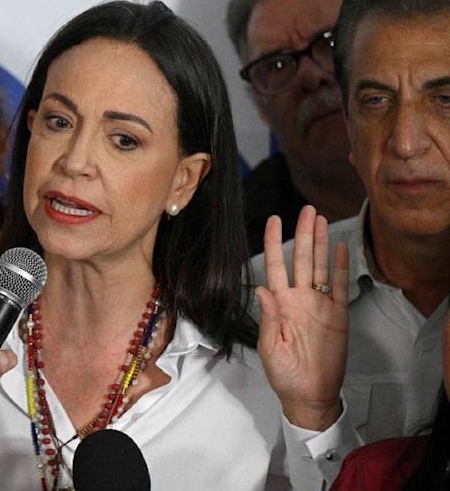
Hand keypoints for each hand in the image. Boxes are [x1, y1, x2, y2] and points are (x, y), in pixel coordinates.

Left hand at [257, 205, 349, 430]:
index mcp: (279, 304)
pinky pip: (340, 286)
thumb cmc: (284, 374)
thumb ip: (268, 317)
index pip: (275, 265)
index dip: (274, 242)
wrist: (309, 394)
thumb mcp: (270, 348)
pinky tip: (341, 248)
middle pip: (301, 258)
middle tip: (305, 209)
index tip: (273, 221)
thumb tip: (261, 289)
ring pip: (320, 266)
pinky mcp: (338, 315)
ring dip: (321, 243)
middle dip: (303, 233)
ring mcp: (319, 305)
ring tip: (321, 220)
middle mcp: (299, 299)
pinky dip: (341, 267)